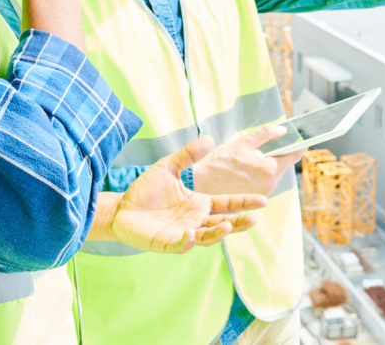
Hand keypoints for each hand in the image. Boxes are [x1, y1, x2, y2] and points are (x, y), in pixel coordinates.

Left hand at [111, 136, 266, 253]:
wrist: (122, 207)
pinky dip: (186, 242)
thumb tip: (210, 138)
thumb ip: (188, 155)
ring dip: (218, 234)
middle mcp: (195, 220)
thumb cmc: (146, 190)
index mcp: (199, 203)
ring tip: (228, 226)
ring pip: (206, 238)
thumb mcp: (168, 167)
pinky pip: (180, 245)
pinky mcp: (166, 243)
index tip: (263, 200)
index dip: (244, 203)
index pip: (227, 204)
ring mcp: (183, 233)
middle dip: (239, 223)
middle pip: (223, 224)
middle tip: (254, 219)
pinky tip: (190, 234)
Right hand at [192, 124, 305, 196]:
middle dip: (278, 154)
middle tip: (269, 144)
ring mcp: (263, 195)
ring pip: (273, 175)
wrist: (199, 185)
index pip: (295, 154)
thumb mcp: (242, 142)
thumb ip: (265, 134)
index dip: (300, 144)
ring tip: (251, 158)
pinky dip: (259, 176)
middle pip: (283, 165)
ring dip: (267, 165)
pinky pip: (264, 184)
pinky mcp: (254, 200)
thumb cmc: (219, 162)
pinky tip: (246, 170)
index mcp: (270, 169)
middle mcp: (270, 185)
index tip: (304, 137)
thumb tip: (283, 130)